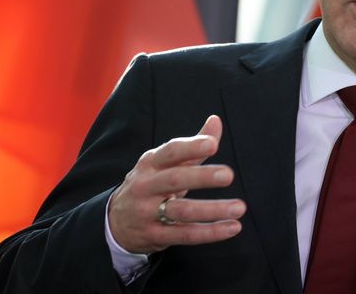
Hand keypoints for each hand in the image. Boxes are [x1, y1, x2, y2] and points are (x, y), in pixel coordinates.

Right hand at [108, 115, 246, 253]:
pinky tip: (232, 227)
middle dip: (201, 177)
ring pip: (181, 211)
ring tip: (239, 207)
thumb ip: (193, 146)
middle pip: (174, 179)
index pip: (170, 152)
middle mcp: (146, 186)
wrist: (116, 221)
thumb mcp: (165, 163)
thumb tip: (216, 120)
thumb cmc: (150, 185)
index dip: (190, 147)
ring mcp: (148, 212)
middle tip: (228, 175)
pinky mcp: (155, 236)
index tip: (212, 144)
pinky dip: (209, 233)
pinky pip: (184, 235)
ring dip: (211, 210)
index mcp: (150, 163)